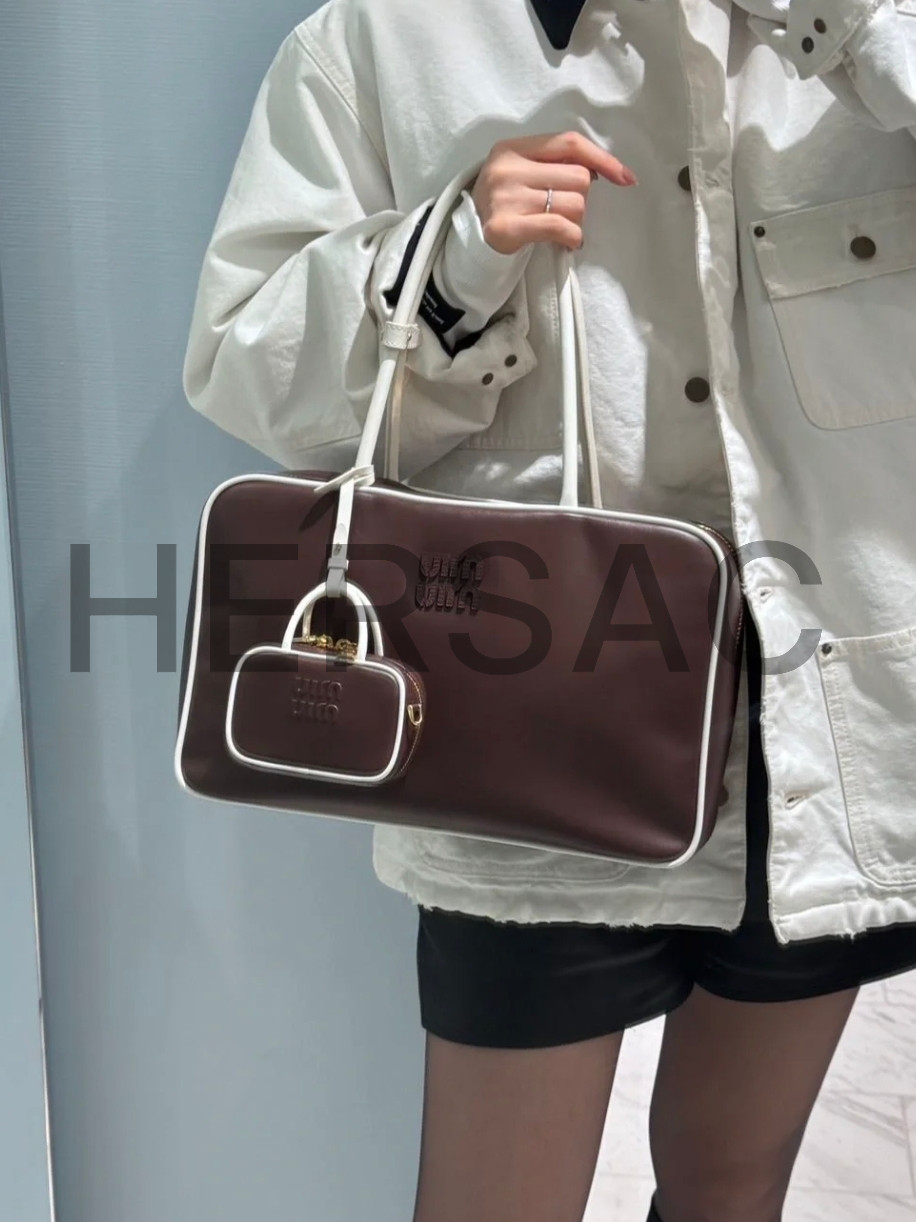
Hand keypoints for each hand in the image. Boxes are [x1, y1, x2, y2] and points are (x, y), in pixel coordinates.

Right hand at [471, 130, 638, 254]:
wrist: (470, 240)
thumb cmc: (506, 204)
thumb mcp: (522, 172)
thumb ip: (554, 163)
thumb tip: (602, 170)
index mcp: (512, 147)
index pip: (569, 143)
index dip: (602, 159)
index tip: (625, 178)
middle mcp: (507, 168)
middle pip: (578, 176)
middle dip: (581, 198)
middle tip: (565, 212)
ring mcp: (505, 198)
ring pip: (574, 204)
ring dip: (577, 221)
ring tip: (561, 228)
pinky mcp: (505, 227)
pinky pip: (560, 227)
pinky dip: (573, 237)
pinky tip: (569, 242)